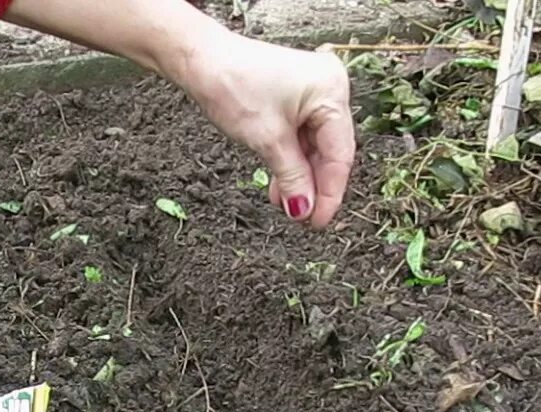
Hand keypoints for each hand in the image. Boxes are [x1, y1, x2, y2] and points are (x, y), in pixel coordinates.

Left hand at [171, 26, 355, 228]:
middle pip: (330, 150)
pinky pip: (301, 135)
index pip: (340, 154)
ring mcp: (314, 91)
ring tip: (286, 205)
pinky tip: (281, 185)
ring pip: (314, 146)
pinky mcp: (296, 96)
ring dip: (300, 177)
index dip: (331, 193)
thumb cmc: (233, 86)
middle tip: (305, 219)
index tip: (320, 222)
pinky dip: (290, 160)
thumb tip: (305, 209)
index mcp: (332, 92)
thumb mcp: (267, 140)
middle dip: (314, 186)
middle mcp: (330, 88)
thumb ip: (292, 177)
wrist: (201, 60)